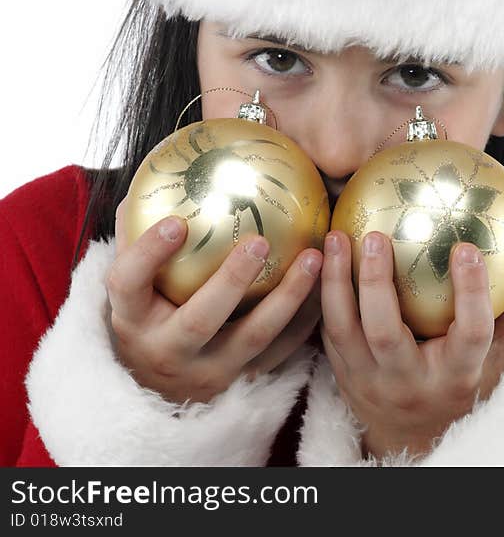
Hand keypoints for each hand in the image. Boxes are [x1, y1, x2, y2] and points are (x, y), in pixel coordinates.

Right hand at [106, 194, 323, 403]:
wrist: (153, 384)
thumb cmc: (147, 310)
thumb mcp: (132, 279)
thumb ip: (138, 228)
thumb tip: (157, 166)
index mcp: (132, 317)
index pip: (129, 284)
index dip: (148, 255)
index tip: (176, 222)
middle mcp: (167, 350)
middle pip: (200, 320)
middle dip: (232, 282)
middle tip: (260, 242)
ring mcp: (207, 372)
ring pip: (253, 338)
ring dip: (287, 298)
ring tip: (313, 258)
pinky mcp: (241, 381)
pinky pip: (281, 351)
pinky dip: (306, 320)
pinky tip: (329, 285)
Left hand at [319, 229, 503, 459]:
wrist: (416, 436)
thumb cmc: (467, 380)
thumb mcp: (502, 351)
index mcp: (457, 375)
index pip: (469, 336)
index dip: (470, 294)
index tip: (467, 248)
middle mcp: (410, 383)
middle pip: (387, 335)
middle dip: (378, 284)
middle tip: (377, 235)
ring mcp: (370, 383)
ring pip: (345, 332)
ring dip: (336, 283)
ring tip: (337, 236)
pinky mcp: (343, 376)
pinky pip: (326, 333)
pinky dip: (322, 295)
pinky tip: (320, 255)